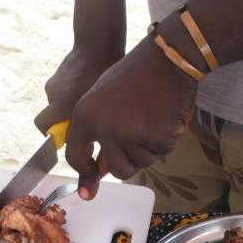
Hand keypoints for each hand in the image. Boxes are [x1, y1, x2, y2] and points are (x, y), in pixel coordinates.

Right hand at [34, 46, 121, 134]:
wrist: (98, 43)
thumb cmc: (104, 74)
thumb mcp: (102, 105)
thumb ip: (90, 126)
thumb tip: (86, 146)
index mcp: (62, 103)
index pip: (42, 126)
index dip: (52, 136)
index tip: (68, 138)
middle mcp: (54, 93)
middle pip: (51, 119)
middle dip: (64, 124)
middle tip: (83, 122)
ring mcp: (54, 83)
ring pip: (58, 106)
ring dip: (70, 109)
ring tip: (89, 101)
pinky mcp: (57, 76)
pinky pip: (62, 93)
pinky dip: (71, 96)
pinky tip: (87, 90)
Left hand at [66, 37, 197, 199]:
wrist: (167, 58)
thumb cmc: (136, 74)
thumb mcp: (105, 98)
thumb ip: (98, 133)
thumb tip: (98, 171)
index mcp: (85, 116)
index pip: (75, 157)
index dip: (85, 173)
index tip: (90, 184)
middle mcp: (105, 128)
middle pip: (117, 170)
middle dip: (130, 162)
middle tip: (140, 138)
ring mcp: (131, 135)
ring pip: (141, 163)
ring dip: (150, 149)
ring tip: (153, 118)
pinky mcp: (156, 138)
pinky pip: (162, 153)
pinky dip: (167, 139)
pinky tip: (166, 116)